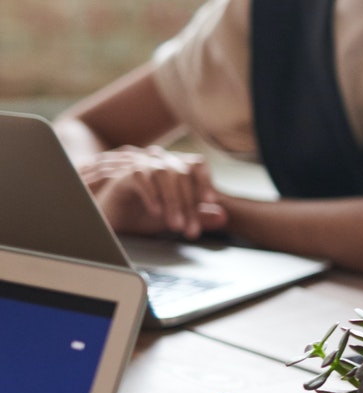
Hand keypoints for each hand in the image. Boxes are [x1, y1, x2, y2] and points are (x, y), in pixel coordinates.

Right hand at [80, 145, 227, 238]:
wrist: (109, 221)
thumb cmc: (141, 216)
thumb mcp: (175, 218)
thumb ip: (198, 216)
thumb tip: (224, 217)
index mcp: (175, 168)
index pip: (197, 165)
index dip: (205, 181)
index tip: (211, 203)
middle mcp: (160, 162)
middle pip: (183, 173)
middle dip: (189, 204)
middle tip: (191, 230)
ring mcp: (141, 165)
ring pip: (164, 174)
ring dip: (173, 201)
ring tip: (175, 226)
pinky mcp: (123, 175)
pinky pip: (140, 177)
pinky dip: (151, 195)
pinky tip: (156, 212)